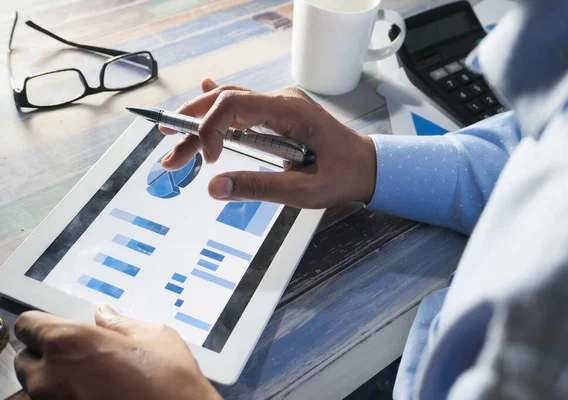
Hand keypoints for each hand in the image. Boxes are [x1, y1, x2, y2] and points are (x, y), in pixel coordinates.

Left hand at [13, 307, 220, 399]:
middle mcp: (51, 376)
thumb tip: (106, 316)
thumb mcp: (152, 336)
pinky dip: (69, 396)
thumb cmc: (169, 380)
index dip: (41, 324)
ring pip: (38, 387)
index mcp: (69, 342)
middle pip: (26, 359)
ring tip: (91, 377)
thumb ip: (120, 323)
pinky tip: (96, 393)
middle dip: (46, 354)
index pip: (28, 325)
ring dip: (55, 379)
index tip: (53, 326)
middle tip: (77, 354)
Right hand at [159, 78, 376, 208]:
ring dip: (201, 119)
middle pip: (225, 103)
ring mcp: (281, 104)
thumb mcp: (303, 191)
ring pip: (231, 102)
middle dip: (193, 125)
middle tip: (170, 151)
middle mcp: (282, 100)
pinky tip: (203, 92)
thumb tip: (214, 188)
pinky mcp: (279, 114)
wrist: (366, 166)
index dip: (210, 130)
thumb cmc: (342, 176)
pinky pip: (244, 104)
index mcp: (289, 111)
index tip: (206, 161)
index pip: (233, 106)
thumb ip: (259, 187)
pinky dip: (220, 106)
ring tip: (173, 133)